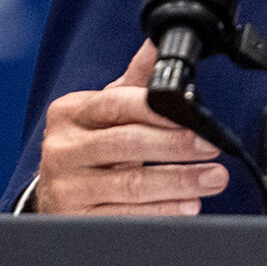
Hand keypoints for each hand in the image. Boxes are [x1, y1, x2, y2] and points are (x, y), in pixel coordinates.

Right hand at [33, 41, 232, 214]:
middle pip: (125, 144)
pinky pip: (127, 216)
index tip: (193, 116)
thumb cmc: (85, 150)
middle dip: (175, 146)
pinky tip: (187, 205)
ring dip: (178, 182)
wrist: (55, 196)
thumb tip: (158, 45)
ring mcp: (68, 187)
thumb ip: (134, 82)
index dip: (157, 110)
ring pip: (130, 184)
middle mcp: (63, 148)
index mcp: (70, 113)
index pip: (116, 104)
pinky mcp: (77, 220)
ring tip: (211, 178)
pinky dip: (162, 211)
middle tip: (210, 147)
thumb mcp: (102, 113)